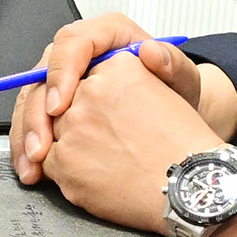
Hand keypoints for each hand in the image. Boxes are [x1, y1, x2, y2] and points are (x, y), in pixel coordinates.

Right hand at [11, 14, 236, 180]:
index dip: (61, 73)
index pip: (72, 42)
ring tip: (33, 165)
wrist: (171, 121)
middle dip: (37, 114)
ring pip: (32, 100)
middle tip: (41, 146)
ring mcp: (64, 79)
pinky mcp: (56, 105)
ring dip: (26, 135)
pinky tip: (33, 168)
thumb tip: (151, 52)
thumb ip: (172, 63)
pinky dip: (29, 146)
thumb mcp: (183, 79)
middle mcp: (79, 54)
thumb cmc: (175, 93)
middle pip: (42, 74)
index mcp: (105, 35)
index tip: (61, 106)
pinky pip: (33, 120)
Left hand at [35, 54, 234, 236]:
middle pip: (63, 101)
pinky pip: (47, 161)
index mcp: (120, 65)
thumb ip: (153, 65)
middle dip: (76, 120)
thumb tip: (146, 50)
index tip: (99, 109)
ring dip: (67, 145)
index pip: (86, 74)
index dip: (92, 95)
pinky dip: (64, 171)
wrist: (190, 186)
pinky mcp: (63, 159)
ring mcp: (74, 125)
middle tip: (104, 139)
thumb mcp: (176, 88)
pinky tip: (94, 174)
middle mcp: (92, 90)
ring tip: (103, 158)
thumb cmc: (183, 143)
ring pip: (52, 131)